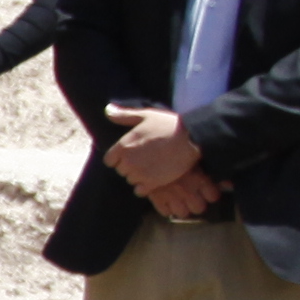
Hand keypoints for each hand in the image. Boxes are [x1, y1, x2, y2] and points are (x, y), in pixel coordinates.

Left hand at [107, 106, 223, 215]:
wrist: (191, 139)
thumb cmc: (168, 125)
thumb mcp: (145, 116)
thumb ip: (124, 115)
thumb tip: (108, 109)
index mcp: (123, 146)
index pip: (110, 161)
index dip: (119, 158)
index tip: (131, 154)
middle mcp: (128, 162)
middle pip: (121, 170)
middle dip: (130, 166)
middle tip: (146, 158)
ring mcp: (140, 174)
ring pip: (131, 180)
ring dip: (139, 176)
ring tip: (152, 166)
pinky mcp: (152, 183)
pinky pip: (140, 191)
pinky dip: (145, 186)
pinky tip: (155, 177)